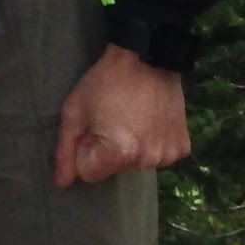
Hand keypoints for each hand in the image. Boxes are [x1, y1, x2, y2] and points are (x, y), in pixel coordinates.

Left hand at [55, 44, 191, 186]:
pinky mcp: (182, 149)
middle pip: (113, 170)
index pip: (88, 173)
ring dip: (128, 148)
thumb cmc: (105, 82)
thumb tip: (61, 184)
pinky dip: (150, 143)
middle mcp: (147, 160)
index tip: (92, 126)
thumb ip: (65, 150)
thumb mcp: (74, 111)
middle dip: (105, 150)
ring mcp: (168, 156)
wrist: (148, 60)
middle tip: (111, 118)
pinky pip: (156, 157)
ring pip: (134, 165)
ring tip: (131, 117)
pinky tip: (149, 121)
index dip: (84, 148)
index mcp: (119, 152)